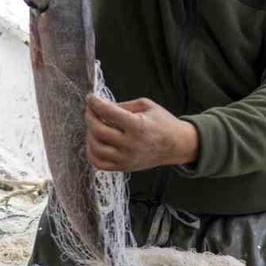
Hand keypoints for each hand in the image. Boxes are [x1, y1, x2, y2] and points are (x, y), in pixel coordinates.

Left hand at [84, 94, 198, 172]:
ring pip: (96, 148)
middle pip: (98, 130)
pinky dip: (92, 152)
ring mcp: (126, 158)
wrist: (176, 145)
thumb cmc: (163, 123)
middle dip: (90, 116)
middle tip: (91, 110)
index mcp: (137, 126)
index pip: (108, 112)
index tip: (91, 97)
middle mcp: (130, 144)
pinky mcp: (124, 167)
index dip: (95, 103)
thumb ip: (123, 105)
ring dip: (89, 134)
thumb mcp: (147, 106)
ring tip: (94, 125)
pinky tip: (95, 141)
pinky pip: (99, 163)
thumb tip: (102, 106)